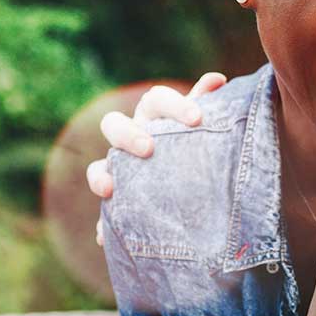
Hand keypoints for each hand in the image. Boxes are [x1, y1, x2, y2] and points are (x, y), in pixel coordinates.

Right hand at [89, 72, 226, 244]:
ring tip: (109, 189)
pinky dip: (102, 223)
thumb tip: (218, 78)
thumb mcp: (205, 125)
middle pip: (114, 124)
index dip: (174, 105)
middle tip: (148, 148)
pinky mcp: (118, 196)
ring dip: (100, 176)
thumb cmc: (199, 141)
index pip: (157, 99)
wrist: (197, 180)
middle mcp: (132, 135)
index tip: (197, 119)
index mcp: (155, 113)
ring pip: (97, 165)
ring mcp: (120, 166)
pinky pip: (104, 215)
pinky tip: (103, 236)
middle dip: (128, 135)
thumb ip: (207, 102)